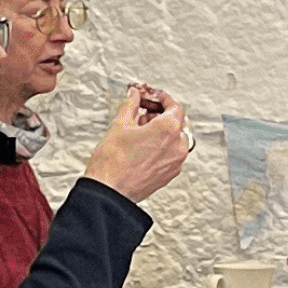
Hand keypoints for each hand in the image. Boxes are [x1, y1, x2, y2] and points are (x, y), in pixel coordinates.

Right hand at [84, 85, 190, 201]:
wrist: (109, 191)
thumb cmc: (113, 163)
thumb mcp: (120, 125)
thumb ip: (131, 105)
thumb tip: (134, 96)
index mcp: (168, 129)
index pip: (174, 106)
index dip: (162, 99)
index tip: (154, 97)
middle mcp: (177, 146)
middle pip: (178, 122)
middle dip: (162, 114)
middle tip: (145, 112)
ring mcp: (175, 162)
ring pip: (176, 138)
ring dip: (164, 131)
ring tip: (142, 130)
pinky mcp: (170, 174)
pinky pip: (172, 153)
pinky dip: (163, 146)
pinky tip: (145, 146)